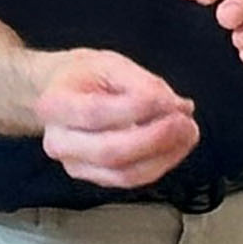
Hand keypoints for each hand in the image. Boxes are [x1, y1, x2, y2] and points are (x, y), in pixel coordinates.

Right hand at [32, 51, 199, 189]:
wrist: (63, 92)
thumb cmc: (85, 76)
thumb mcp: (110, 64)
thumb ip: (143, 83)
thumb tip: (176, 106)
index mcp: (55, 105)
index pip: (96, 113)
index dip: (137, 109)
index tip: (169, 101)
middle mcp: (59, 142)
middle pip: (110, 151)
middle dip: (155, 139)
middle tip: (184, 122)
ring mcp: (76, 164)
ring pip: (124, 173)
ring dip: (164, 156)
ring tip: (187, 133)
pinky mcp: (95, 176)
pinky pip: (131, 180)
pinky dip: (159, 164)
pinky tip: (176, 146)